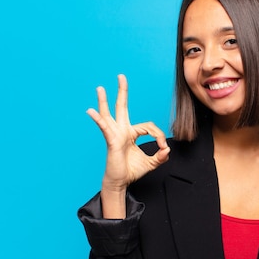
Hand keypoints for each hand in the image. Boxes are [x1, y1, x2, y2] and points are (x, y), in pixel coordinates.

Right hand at [87, 74, 169, 191]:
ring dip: (104, 101)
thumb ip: (161, 156)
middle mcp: (122, 130)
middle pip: (122, 107)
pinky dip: (98, 119)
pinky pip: (105, 128)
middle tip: (121, 76)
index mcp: (131, 133)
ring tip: (100, 88)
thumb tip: (168, 149)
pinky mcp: (111, 141)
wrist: (121, 182)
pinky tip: (90, 111)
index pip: (148, 126)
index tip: (163, 148)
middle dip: (122, 92)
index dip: (159, 136)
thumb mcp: (152, 163)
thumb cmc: (132, 171)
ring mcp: (115, 134)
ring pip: (109, 114)